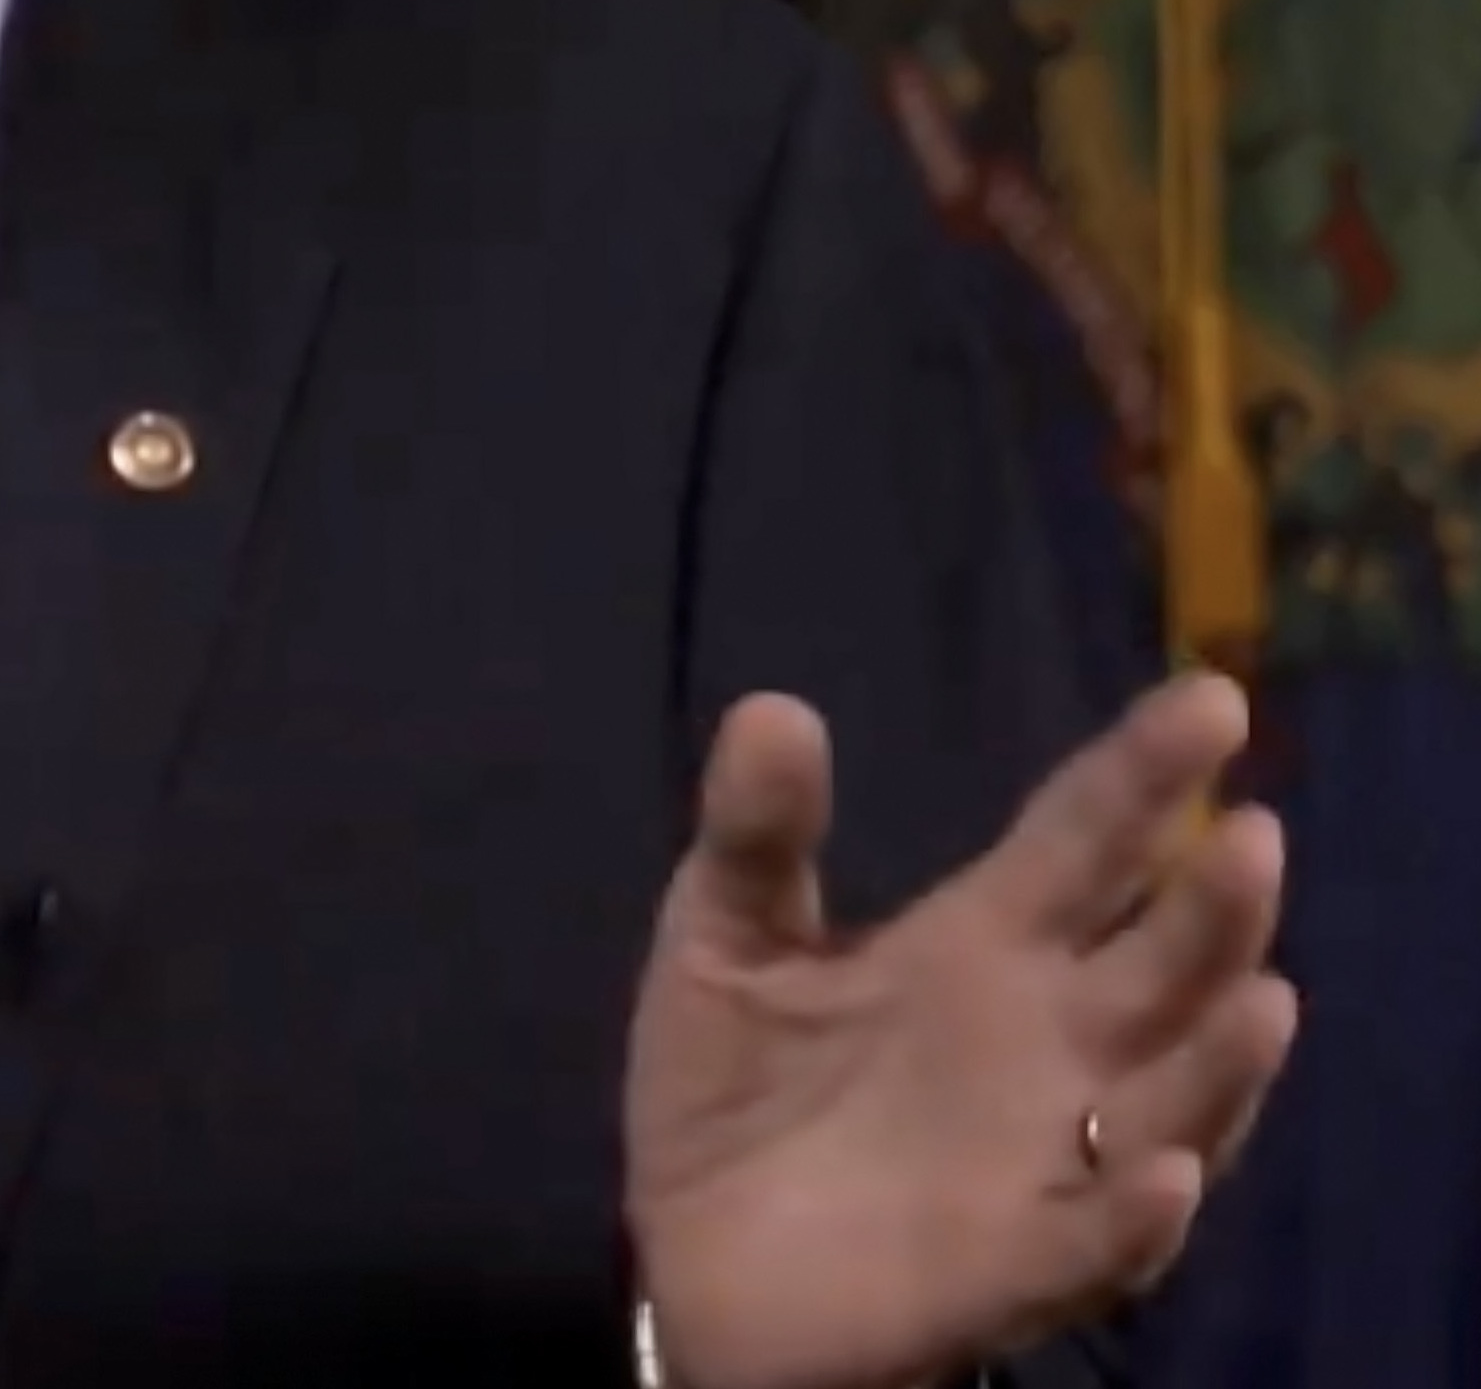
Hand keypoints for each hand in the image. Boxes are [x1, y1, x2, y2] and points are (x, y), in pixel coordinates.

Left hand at [625, 673, 1294, 1388]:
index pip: (1084, 840)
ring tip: (1262, 999)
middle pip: (1162, 965)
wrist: (700, 1259)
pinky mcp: (1015, 1266)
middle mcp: (1047, 1041)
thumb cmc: (738, 1088)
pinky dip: (1136, 1216)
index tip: (1213, 696)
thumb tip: (772, 707)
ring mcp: (1048, 1156)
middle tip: (1251, 833)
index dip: (1145, 772)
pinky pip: (1098, 1246)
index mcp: (981, 944)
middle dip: (1212, 908)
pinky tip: (1159, 1177)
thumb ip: (755, 835)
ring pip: (1172, 1106)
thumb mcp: (724, 940)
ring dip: (1219, 1062)